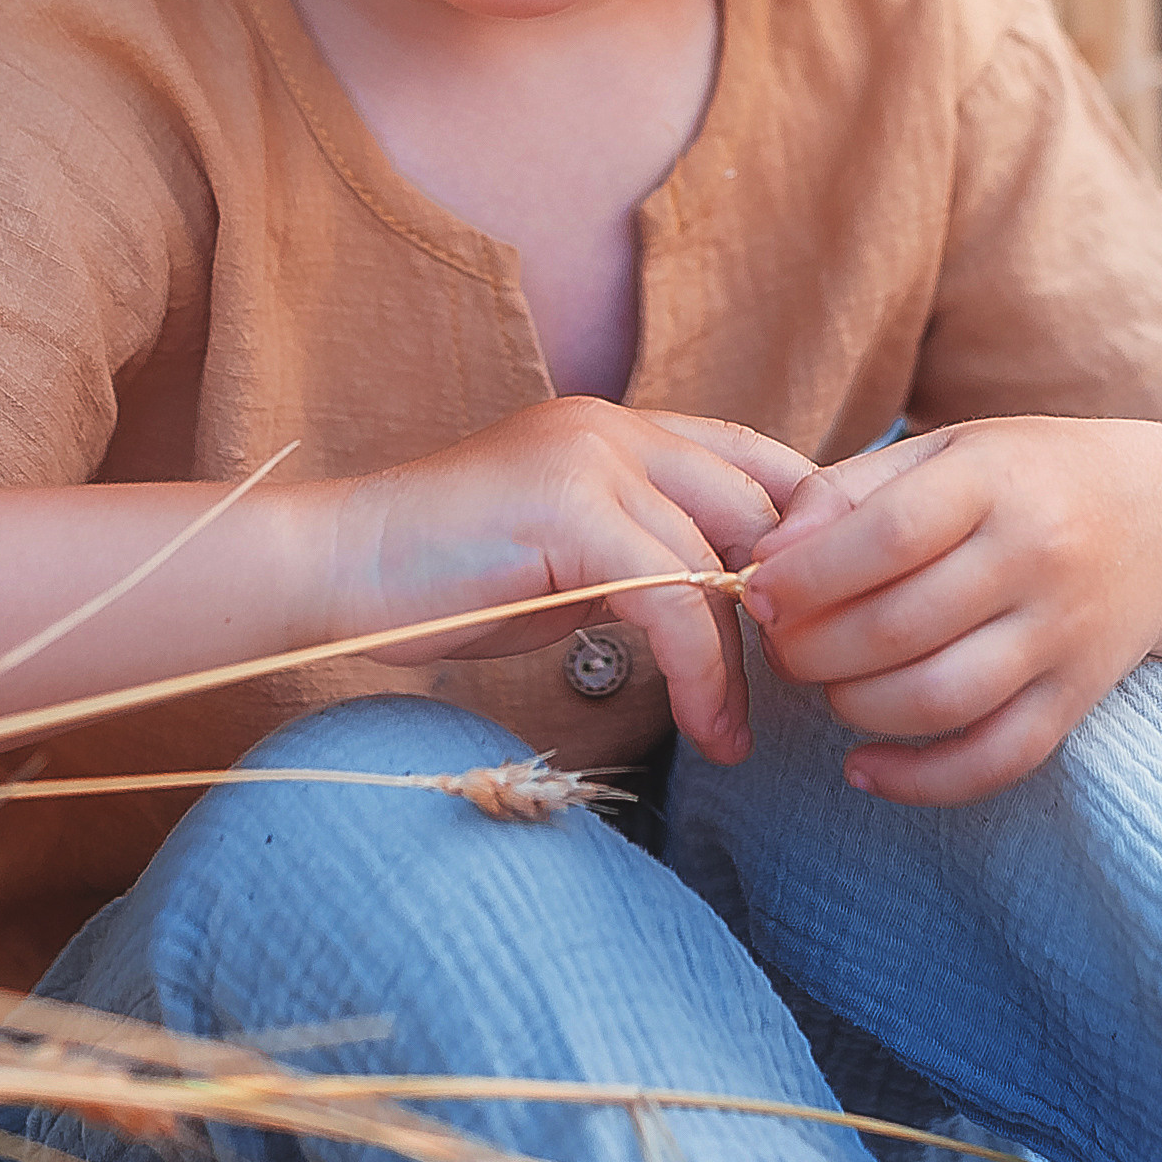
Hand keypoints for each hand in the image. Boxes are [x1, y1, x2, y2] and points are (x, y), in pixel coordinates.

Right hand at [348, 400, 813, 764]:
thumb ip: (647, 558)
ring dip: (743, 662)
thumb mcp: (571, 556)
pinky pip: (672, 595)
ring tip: (739, 735)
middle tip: (797, 689)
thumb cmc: (450, 578)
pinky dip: (700, 671)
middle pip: (758, 505)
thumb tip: (736, 608)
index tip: (822, 622)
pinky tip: (705, 727)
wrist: (338, 568)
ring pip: (719, 558)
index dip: (808, 533)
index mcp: (621, 427)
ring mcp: (591, 459)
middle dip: (792, 604)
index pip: (759, 456)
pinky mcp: (568, 508)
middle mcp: (616, 426)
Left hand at [742, 415, 1161, 803]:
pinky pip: (997, 760)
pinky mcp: (1078, 699)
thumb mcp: (947, 451)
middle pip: (903, 625)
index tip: (758, 591)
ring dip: (856, 708)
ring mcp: (1064, 634)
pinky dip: (920, 782)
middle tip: (779, 646)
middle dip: (814, 649)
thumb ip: (851, 491)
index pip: (892, 535)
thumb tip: (765, 553)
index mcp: (996, 479)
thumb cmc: (1027, 477)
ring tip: (826, 688)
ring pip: (942, 699)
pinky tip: (864, 770)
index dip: (810, 575)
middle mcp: (1038, 555)